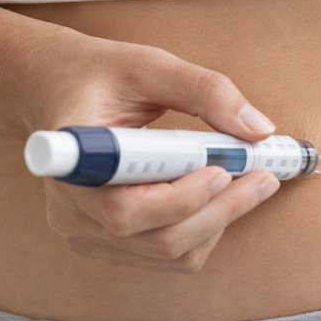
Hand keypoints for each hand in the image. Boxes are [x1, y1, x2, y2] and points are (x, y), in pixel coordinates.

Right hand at [16, 25, 280, 271]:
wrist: (58, 91)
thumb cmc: (100, 77)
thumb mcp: (151, 65)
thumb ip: (206, 91)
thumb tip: (259, 130)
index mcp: (70, 161)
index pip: (125, 209)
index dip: (180, 199)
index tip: (223, 170)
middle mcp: (71, 208)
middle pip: (159, 239)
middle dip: (221, 210)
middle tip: (263, 178)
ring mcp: (88, 233)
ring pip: (170, 253)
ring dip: (219, 221)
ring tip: (248, 183)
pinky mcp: (108, 243)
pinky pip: (169, 254)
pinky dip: (204, 229)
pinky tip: (218, 196)